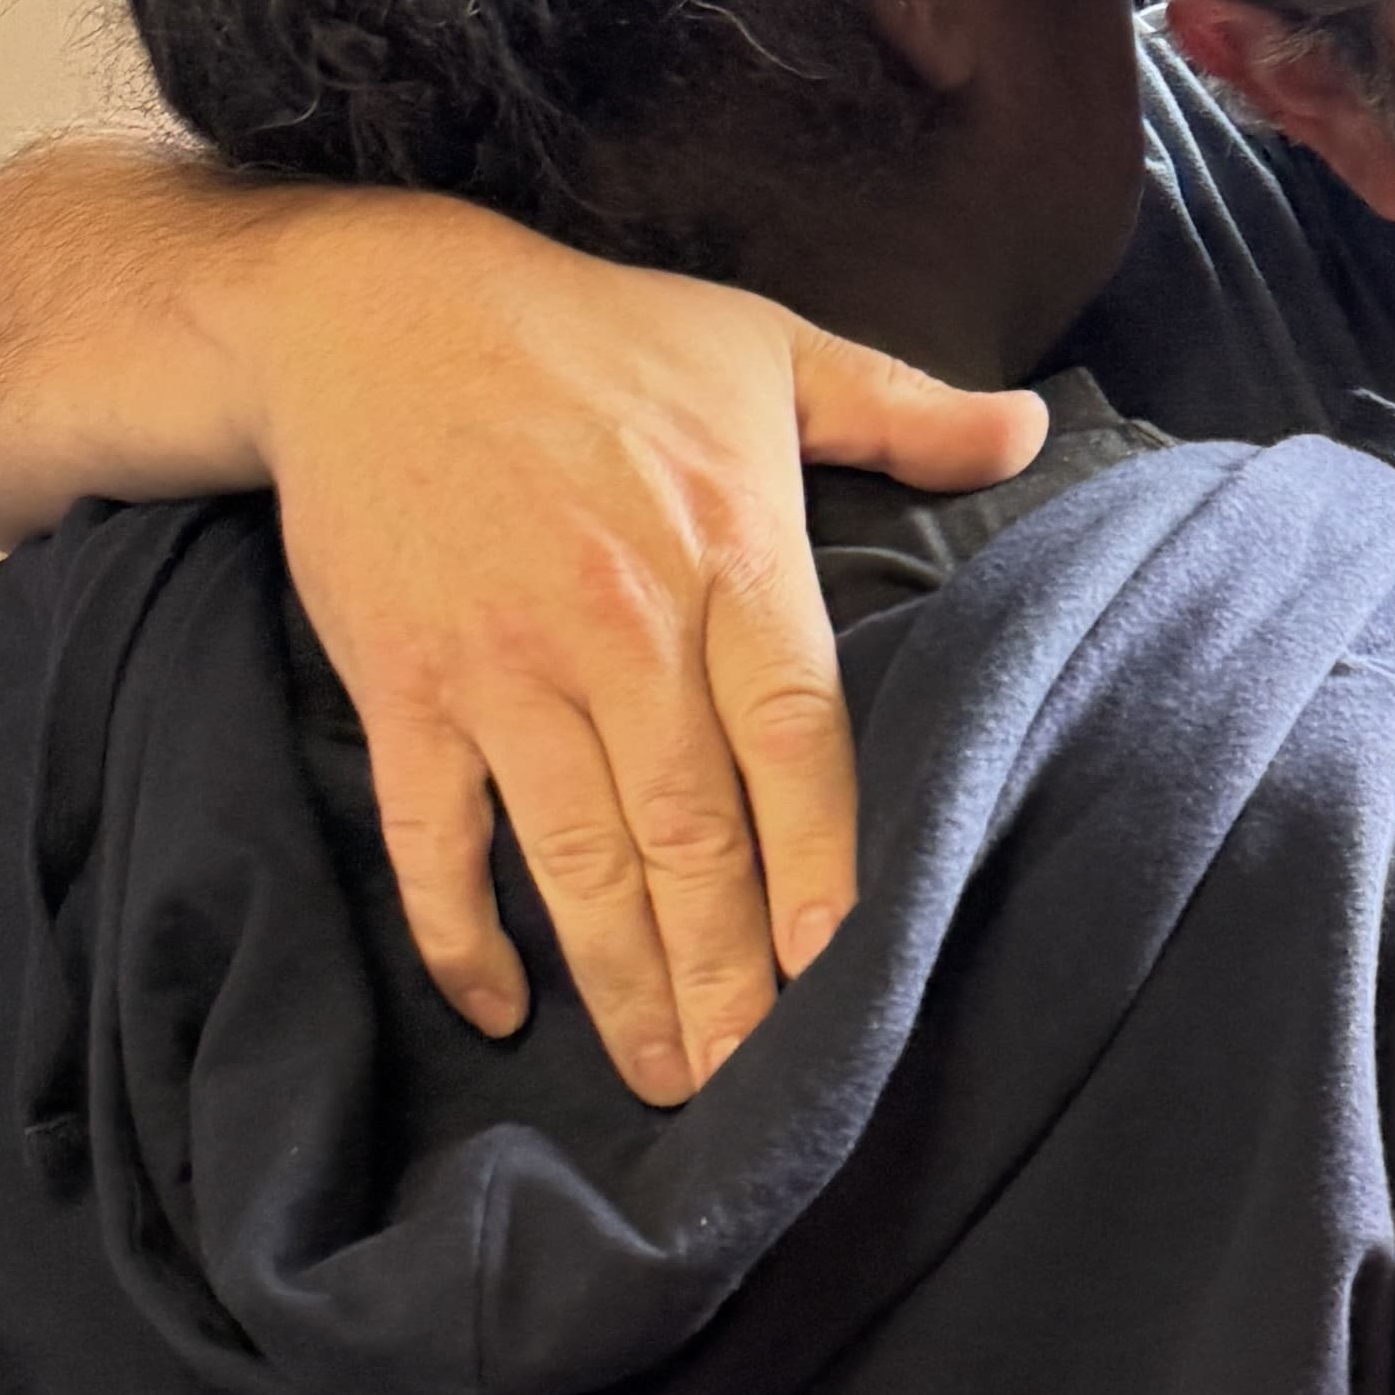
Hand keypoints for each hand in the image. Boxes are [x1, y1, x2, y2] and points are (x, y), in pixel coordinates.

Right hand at [254, 199, 1045, 1100]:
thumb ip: (897, 408)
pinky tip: (502, 1007)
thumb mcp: (758, 347)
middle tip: (758, 1086)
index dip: (823, 866)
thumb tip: (1030, 429)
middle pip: (692, 836)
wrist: (364, 308)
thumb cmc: (584, 335)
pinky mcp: (405, 686)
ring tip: (664, 1079)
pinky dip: (461, 931)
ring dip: (621, 982)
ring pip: (577, 858)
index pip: (796, 741)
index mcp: (725, 556)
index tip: (845, 973)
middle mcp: (620, 627)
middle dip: (729, 974)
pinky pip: (434, 836)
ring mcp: (504, 665)